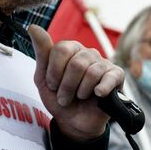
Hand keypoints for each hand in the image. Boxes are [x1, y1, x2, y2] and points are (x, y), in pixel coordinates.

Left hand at [29, 25, 124, 141]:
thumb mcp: (43, 78)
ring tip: (79, 98)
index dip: (55, 72)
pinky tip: (96, 95)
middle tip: (65, 96)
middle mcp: (88, 53)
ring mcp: (104, 64)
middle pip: (77, 63)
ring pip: (92, 72)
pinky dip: (101, 88)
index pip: (62, 50)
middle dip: (67, 85)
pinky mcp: (117, 76)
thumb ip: (41, 52)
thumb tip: (33, 27)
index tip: (52, 85)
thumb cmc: (60, 98)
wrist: (74, 121)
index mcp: (71, 50)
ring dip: (81, 91)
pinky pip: (110, 77)